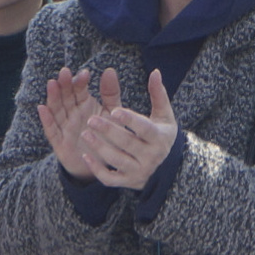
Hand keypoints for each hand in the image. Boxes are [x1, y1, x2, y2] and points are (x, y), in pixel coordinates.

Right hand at [37, 65, 106, 179]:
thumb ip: (111, 93)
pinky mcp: (60, 143)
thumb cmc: (107, 135)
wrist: (104, 164)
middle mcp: (72, 114)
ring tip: (52, 84)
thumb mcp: (112, 112)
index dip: (80, 81)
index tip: (85, 73)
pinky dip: (46, 120)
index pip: (79, 90)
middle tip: (65, 72)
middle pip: (66, 97)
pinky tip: (42, 108)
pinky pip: (52, 130)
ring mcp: (65, 128)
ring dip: (53, 97)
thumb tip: (109, 69)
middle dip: (65, 84)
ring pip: (57, 110)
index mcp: (84, 105)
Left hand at [88, 68, 179, 189]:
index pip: (144, 128)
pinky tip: (86, 156)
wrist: (169, 168)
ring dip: (99, 147)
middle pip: (127, 143)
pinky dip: (97, 169)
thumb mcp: (164, 116)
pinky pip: (110, 178)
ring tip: (85, 134)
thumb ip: (158, 94)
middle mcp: (150, 156)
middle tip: (90, 120)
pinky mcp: (127, 182)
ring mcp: (138, 171)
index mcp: (159, 137)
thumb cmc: (162, 135)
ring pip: (116, 160)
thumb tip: (155, 72)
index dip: (130, 120)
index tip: (114, 111)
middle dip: (108, 131)